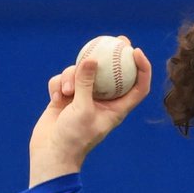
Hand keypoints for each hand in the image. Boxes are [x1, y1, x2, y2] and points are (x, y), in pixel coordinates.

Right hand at [28, 44, 153, 185]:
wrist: (51, 154)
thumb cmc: (73, 138)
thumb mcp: (82, 109)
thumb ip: (86, 83)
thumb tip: (92, 59)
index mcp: (116, 108)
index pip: (137, 87)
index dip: (142, 68)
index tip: (136, 51)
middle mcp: (102, 101)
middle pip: (113, 73)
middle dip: (115, 54)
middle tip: (118, 38)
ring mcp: (82, 98)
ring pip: (82, 73)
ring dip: (72, 76)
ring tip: (66, 91)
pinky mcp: (65, 97)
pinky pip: (63, 80)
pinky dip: (58, 85)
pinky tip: (56, 97)